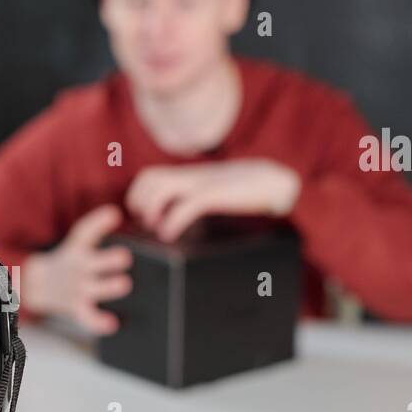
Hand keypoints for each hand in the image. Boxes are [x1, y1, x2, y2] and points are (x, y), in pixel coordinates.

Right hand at [23, 205, 132, 335]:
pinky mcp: (76, 307)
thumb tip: (116, 213)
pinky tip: (113, 323)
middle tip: (125, 257)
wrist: (36, 285)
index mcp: (77, 250)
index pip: (84, 232)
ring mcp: (76, 289)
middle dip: (108, 260)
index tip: (114, 214)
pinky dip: (98, 322)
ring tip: (124, 284)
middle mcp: (77, 268)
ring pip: (93, 289)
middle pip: (92, 263)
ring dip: (108, 287)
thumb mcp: (77, 243)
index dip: (98, 222)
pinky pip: (87, 316)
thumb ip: (95, 228)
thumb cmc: (69, 263)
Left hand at [125, 159, 301, 242]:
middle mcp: (190, 177)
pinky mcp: (215, 194)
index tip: (142, 218)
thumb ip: (194, 199)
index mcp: (188, 176)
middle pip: (148, 179)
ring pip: (160, 188)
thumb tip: (175, 226)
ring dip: (151, 210)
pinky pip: (185, 205)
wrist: (273, 182)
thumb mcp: (213, 192)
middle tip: (147, 224)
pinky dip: (172, 222)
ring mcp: (201, 184)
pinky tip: (170, 235)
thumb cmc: (243, 193)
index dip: (138, 196)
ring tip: (157, 229)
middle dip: (139, 203)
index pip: (148, 176)